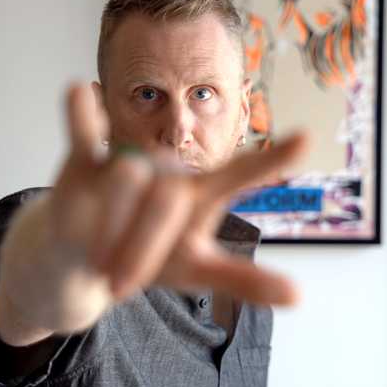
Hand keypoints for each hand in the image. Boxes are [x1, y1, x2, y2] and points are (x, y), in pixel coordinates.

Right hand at [50, 83, 307, 309]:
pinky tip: (80, 90)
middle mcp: (168, 170)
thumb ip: (242, 280)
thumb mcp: (198, 271)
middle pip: (168, 199)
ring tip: (98, 254)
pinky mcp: (86, 162)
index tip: (306, 138)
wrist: (85, 257)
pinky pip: (84, 136)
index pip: (240, 173)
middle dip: (142, 249)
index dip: (271, 159)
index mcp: (199, 194)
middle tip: (122, 281)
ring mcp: (127, 163)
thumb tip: (299, 296)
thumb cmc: (149, 259)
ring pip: (128, 183)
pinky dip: (81, 118)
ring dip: (109, 233)